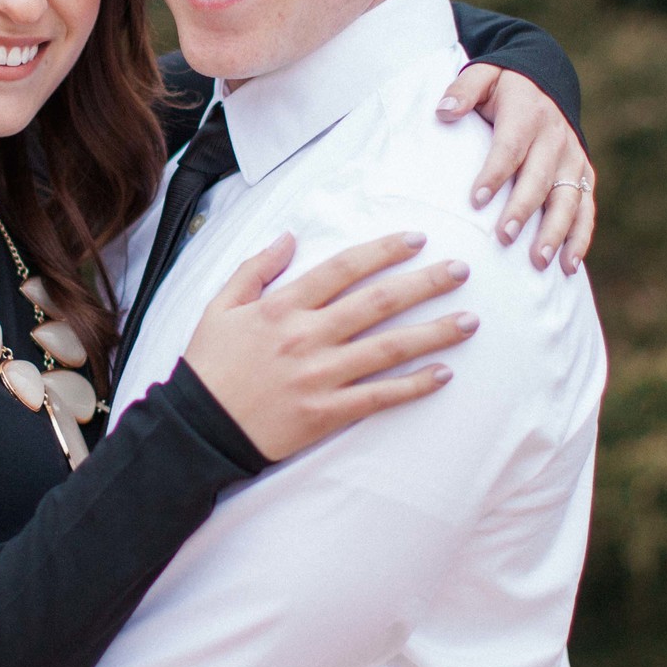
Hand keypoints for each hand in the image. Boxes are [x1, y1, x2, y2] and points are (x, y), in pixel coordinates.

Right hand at [181, 231, 478, 462]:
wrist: (197, 429)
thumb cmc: (209, 366)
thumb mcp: (220, 306)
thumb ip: (255, 269)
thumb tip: (289, 237)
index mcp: (282, 307)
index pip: (344, 268)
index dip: (383, 251)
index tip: (416, 240)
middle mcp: (307, 336)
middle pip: (378, 302)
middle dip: (425, 283)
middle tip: (461, 271)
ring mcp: (319, 376)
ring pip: (389, 348)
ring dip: (434, 332)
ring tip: (469, 320)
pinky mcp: (326, 412)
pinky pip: (379, 396)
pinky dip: (413, 386)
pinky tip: (443, 373)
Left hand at [435, 66, 596, 272]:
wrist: (546, 83)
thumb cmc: (503, 88)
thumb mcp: (483, 77)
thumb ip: (463, 90)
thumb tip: (444, 111)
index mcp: (528, 114)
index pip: (510, 147)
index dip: (495, 173)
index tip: (477, 199)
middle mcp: (555, 138)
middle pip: (539, 178)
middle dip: (522, 209)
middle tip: (503, 237)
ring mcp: (572, 159)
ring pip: (567, 199)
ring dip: (554, 231)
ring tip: (538, 261)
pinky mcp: (583, 176)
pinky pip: (586, 209)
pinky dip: (580, 238)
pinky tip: (567, 266)